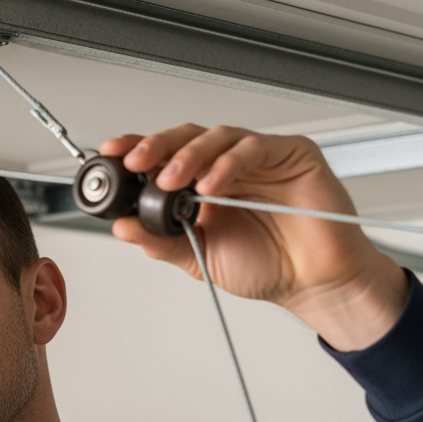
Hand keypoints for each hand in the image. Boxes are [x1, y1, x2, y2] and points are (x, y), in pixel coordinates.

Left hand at [101, 124, 407, 350]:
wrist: (311, 284)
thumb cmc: (265, 266)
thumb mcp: (197, 256)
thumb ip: (160, 240)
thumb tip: (121, 227)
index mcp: (202, 184)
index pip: (165, 155)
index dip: (138, 148)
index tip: (111, 153)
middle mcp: (228, 166)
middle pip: (187, 137)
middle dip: (157, 146)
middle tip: (136, 162)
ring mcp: (259, 158)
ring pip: (218, 137)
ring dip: (189, 156)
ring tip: (171, 180)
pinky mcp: (292, 154)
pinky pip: (255, 148)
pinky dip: (229, 163)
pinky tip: (212, 184)